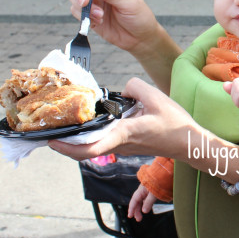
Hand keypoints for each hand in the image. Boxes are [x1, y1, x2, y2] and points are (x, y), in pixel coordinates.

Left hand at [49, 77, 195, 160]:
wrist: (188, 142)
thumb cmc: (175, 123)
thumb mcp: (155, 96)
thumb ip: (134, 86)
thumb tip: (122, 91)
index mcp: (124, 133)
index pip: (90, 148)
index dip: (67, 147)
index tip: (52, 141)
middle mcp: (120, 144)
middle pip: (84, 151)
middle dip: (65, 144)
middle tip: (49, 132)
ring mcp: (123, 148)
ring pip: (93, 148)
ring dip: (77, 141)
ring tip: (65, 125)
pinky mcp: (127, 146)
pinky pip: (103, 143)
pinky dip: (91, 137)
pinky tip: (90, 123)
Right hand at [67, 0, 159, 55]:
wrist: (140, 38)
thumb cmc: (140, 17)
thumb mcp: (130, 3)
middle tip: (85, 2)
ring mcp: (94, 1)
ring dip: (83, 7)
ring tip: (100, 16)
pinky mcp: (89, 15)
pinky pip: (77, 12)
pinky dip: (84, 17)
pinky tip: (98, 21)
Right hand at [128, 184, 156, 221]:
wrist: (166, 173)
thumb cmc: (159, 182)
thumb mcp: (154, 194)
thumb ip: (148, 202)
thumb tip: (144, 211)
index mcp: (141, 190)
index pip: (134, 200)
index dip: (131, 209)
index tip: (130, 216)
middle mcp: (142, 190)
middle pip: (137, 201)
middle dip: (136, 210)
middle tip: (138, 219)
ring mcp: (147, 190)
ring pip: (141, 200)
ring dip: (140, 208)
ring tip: (140, 216)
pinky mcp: (152, 190)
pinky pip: (146, 198)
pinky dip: (145, 204)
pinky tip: (146, 208)